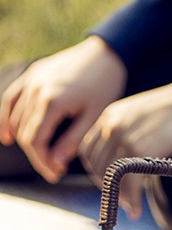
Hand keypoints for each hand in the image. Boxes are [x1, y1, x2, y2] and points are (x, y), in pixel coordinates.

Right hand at [0, 36, 126, 182]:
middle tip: (54, 171)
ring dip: (25, 141)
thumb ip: (73, 141)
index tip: (55, 174)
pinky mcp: (31, 75)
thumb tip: (56, 163)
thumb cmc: (103, 87)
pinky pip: (11, 99)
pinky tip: (7, 136)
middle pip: (24, 132)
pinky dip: (7, 118)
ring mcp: (30, 80)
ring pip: (15, 118)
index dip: (43, 162)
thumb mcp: (93, 118)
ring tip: (43, 158)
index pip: (36, 140)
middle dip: (38, 156)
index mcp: (52, 101)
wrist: (104, 56)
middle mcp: (36, 89)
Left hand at [79, 75, 171, 218]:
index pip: (88, 150)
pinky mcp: (140, 150)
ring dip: (120, 197)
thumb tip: (125, 155)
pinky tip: (137, 211)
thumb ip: (126, 129)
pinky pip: (129, 183)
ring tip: (130, 206)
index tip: (109, 182)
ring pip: (112, 177)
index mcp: (108, 116)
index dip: (95, 171)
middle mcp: (111, 127)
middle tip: (121, 199)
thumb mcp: (139, 114)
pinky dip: (132, 202)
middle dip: (107, 187)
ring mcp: (124, 138)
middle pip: (97, 166)